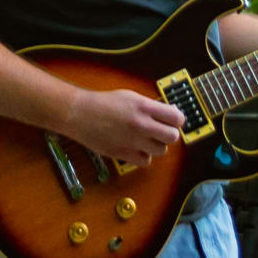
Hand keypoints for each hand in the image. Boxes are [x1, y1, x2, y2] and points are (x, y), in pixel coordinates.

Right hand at [60, 85, 185, 169]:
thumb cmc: (103, 103)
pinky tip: (136, 148)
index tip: (172, 120)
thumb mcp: (130, 97)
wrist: (79, 114)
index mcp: (143, 107)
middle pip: (172, 136)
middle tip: (161, 131)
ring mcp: (132, 141)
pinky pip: (145, 161)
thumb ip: (151, 106)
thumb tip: (171, 114)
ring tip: (146, 139)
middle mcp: (141, 124)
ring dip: (156, 146)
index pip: (176, 118)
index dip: (177, 120)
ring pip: (162, 151)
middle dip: (169, 134)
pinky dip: (143, 156)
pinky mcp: (123, 154)